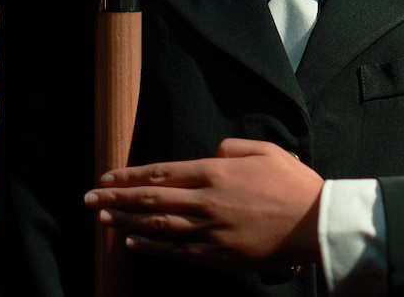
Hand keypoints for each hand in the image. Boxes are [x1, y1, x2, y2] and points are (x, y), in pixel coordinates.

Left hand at [84, 138, 324, 273]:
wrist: (315, 224)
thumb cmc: (294, 184)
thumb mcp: (265, 150)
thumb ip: (232, 148)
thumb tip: (211, 154)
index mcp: (215, 173)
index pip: (161, 172)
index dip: (129, 175)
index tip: (106, 176)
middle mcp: (205, 202)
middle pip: (150, 199)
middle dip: (115, 198)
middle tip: (88, 198)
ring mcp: (209, 232)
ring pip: (156, 225)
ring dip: (124, 221)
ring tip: (101, 218)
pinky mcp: (217, 256)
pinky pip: (175, 250)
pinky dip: (150, 245)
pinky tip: (132, 241)